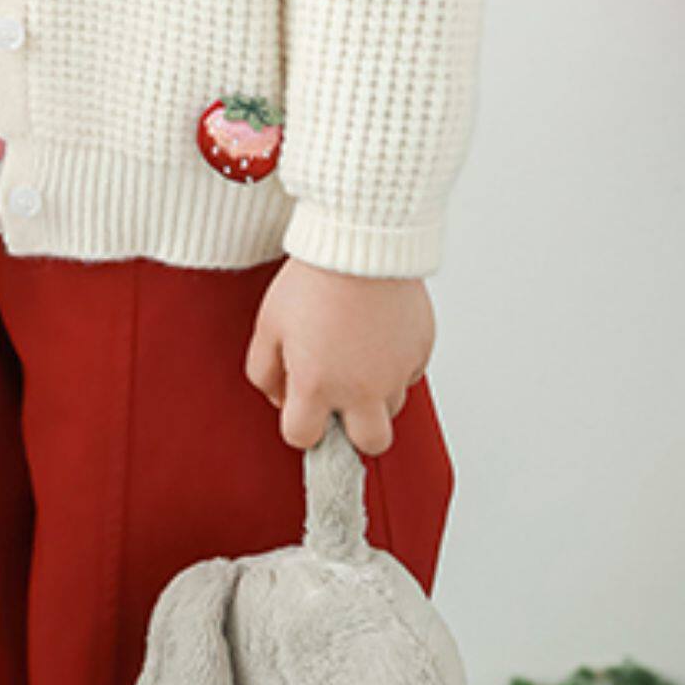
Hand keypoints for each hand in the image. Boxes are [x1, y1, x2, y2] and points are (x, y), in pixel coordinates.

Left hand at [245, 257, 432, 456]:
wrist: (361, 240)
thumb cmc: (313, 279)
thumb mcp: (267, 325)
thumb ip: (264, 371)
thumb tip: (278, 396)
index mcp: (317, 386)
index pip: (303, 438)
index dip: (297, 422)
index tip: (299, 404)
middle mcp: (362, 389)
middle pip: (368, 443)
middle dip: (353, 430)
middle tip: (341, 399)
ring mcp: (395, 373)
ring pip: (391, 407)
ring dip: (374, 394)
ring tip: (356, 354)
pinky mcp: (421, 351)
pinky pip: (408, 373)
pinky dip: (394, 363)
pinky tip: (376, 334)